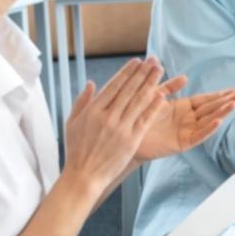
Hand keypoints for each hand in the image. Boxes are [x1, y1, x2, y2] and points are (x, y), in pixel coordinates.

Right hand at [62, 58, 167, 199]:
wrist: (84, 175)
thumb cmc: (76, 150)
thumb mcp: (72, 123)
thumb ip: (82, 101)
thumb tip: (92, 83)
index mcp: (93, 111)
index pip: (113, 86)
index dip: (127, 72)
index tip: (136, 61)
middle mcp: (108, 117)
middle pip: (129, 90)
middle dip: (142, 73)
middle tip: (153, 60)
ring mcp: (121, 128)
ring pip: (139, 101)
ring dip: (151, 84)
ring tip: (160, 71)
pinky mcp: (132, 140)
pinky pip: (145, 120)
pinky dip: (153, 107)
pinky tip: (162, 96)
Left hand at [133, 75, 234, 162]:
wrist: (125, 134)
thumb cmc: (138, 115)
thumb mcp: (155, 95)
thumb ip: (169, 87)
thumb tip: (185, 77)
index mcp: (184, 108)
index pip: (206, 100)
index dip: (220, 95)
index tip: (234, 90)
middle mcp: (188, 120)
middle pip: (211, 109)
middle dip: (225, 102)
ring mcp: (186, 132)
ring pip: (208, 121)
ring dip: (221, 113)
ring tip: (234, 105)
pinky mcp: (182, 144)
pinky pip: (198, 136)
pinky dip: (208, 129)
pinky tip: (218, 121)